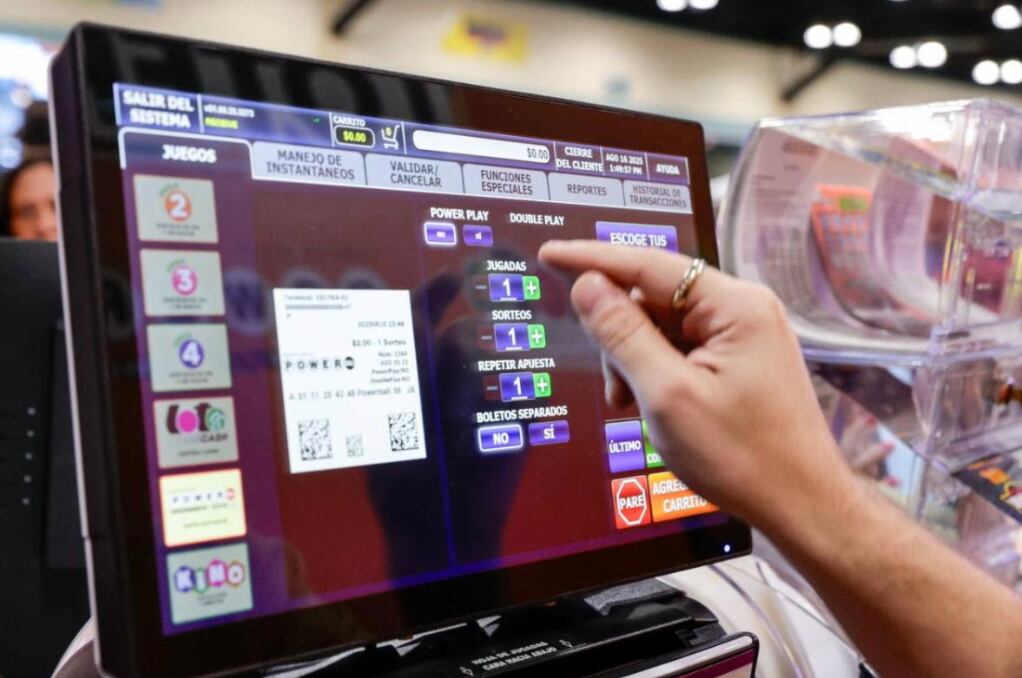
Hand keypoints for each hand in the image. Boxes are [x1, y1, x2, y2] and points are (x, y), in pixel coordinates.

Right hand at [539, 240, 856, 530]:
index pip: (648, 263)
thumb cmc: (747, 458)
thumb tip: (588, 286)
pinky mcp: (740, 359)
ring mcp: (744, 335)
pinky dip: (658, 372)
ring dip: (637, 360)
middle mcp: (743, 310)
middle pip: (655, 297)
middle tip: (615, 385)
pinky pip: (682, 348)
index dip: (593, 259)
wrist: (802, 505)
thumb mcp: (668, 395)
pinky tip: (654, 404)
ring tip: (636, 404)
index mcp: (735, 306)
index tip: (553, 253)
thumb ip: (623, 334)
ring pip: (664, 326)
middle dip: (621, 335)